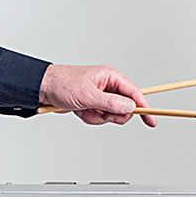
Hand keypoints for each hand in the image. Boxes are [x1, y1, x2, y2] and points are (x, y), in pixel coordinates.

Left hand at [39, 63, 156, 126]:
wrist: (44, 89)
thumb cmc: (63, 84)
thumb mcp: (88, 95)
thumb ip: (111, 102)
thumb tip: (130, 107)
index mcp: (110, 77)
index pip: (134, 93)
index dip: (143, 106)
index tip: (151, 119)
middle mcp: (107, 86)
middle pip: (124, 107)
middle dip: (111, 114)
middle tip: (100, 112)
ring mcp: (100, 96)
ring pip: (111, 115)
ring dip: (97, 117)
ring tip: (84, 109)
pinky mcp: (92, 104)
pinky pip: (99, 117)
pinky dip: (90, 118)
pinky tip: (79, 111)